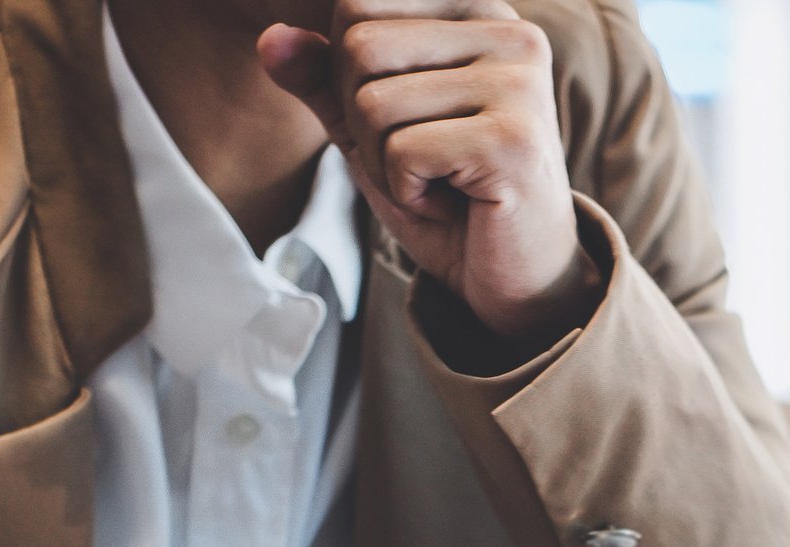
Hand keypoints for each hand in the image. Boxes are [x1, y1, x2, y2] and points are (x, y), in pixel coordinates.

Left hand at [258, 0, 602, 346]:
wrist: (519, 277)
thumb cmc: (449, 196)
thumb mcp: (371, 130)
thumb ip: (324, 80)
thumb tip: (270, 39)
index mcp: (477, 11)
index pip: (356, 7)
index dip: (347, 77)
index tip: (406, 121)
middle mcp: (510, 32)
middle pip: (358, 47)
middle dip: (361, 122)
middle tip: (419, 161)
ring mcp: (518, 83)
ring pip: (372, 103)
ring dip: (384, 164)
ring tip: (439, 183)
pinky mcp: (513, 140)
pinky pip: (402, 152)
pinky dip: (408, 193)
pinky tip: (454, 204)